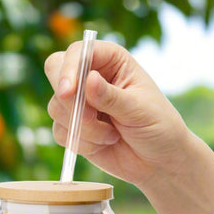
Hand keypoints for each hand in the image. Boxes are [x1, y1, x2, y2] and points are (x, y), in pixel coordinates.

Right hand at [45, 40, 190, 188]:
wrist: (158, 161)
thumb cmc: (157, 127)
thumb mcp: (138, 109)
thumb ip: (111, 97)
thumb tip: (88, 80)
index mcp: (111, 60)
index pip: (78, 52)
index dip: (69, 69)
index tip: (69, 92)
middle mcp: (90, 77)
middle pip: (55, 71)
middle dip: (67, 99)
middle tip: (87, 118)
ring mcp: (79, 103)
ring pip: (57, 107)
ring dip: (83, 128)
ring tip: (111, 135)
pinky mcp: (73, 128)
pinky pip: (60, 132)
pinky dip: (80, 143)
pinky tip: (104, 144)